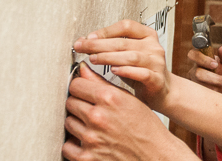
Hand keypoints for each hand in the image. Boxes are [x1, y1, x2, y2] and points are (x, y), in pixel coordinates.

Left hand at [63, 63, 195, 160]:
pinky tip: (86, 141)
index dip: (80, 87)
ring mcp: (91, 138)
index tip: (84, 91)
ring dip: (78, 123)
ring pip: (68, 122)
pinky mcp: (87, 157)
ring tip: (93, 126)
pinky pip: (67, 146)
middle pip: (70, 102)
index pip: (76, 85)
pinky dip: (74, 144)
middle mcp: (98, 117)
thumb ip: (102, 83)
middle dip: (79, 104)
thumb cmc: (145, 128)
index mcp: (109, 98)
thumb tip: (83, 70)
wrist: (155, 154)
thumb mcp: (129, 99)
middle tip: (91, 110)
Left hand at [73, 20, 170, 109]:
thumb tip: (86, 42)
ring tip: (94, 59)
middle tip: (83, 47)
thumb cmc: (141, 71)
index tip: (89, 37)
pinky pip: (142, 73)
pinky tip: (114, 71)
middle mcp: (153, 47)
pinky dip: (126, 71)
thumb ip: (112, 47)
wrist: (162, 90)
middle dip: (99, 44)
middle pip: (124, 42)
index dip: (106, 31)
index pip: (126, 26)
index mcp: (147, 36)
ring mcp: (157, 63)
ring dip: (109, 57)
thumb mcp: (128, 54)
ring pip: (132, 56)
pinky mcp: (157, 79)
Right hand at [186, 46, 221, 93]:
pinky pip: (204, 93)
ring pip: (201, 85)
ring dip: (217, 85)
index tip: (215, 63)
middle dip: (211, 77)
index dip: (202, 58)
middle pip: (196, 72)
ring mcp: (195, 83)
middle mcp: (195, 70)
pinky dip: (216, 92)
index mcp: (202, 60)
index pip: (193, 54)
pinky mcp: (198, 94)